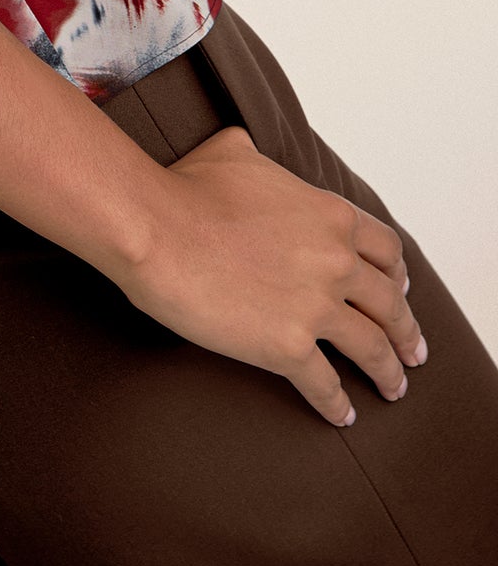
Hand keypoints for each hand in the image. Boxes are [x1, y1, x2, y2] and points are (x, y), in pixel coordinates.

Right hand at [113, 124, 426, 424]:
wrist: (152, 224)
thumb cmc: (184, 185)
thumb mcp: (232, 152)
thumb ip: (260, 158)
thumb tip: (249, 150)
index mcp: (329, 216)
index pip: (386, 251)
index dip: (397, 275)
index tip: (400, 291)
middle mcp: (335, 262)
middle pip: (390, 305)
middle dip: (406, 332)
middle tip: (412, 352)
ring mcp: (316, 308)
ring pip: (372, 349)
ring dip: (387, 373)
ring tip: (393, 389)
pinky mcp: (289, 348)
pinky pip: (326, 384)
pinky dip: (337, 403)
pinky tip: (342, 414)